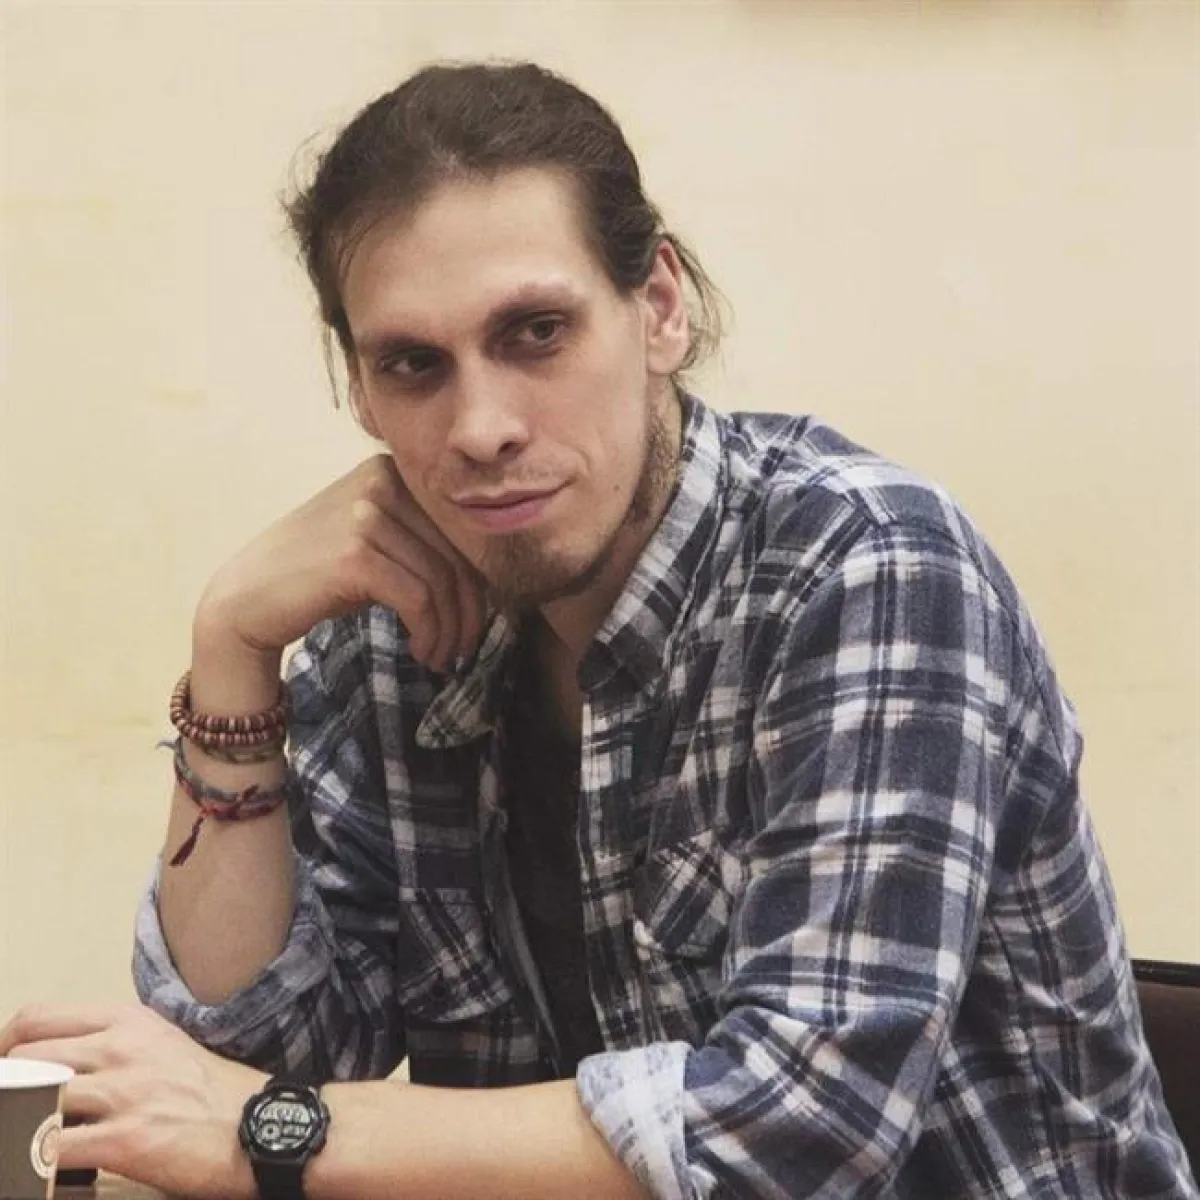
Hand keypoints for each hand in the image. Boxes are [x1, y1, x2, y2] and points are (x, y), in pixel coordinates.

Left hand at [0, 1003, 263, 1198]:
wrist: (257, 1126)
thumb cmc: (212, 1092)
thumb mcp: (163, 1045)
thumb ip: (111, 1045)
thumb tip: (57, 1063)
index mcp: (129, 1021)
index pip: (38, 1018)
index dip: (4, 1044)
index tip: (1, 1066)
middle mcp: (122, 1049)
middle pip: (24, 1058)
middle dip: (4, 1086)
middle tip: (8, 1107)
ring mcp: (124, 1094)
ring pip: (29, 1099)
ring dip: (14, 1122)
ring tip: (18, 1134)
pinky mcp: (125, 1141)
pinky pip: (50, 1151)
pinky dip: (32, 1161)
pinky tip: (37, 1167)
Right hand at [197, 455, 487, 673]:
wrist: (245, 599)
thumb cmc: (316, 577)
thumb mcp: (374, 541)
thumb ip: (422, 540)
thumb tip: (489, 575)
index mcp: (391, 472)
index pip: (460, 529)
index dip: (478, 580)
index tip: (474, 620)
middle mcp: (380, 483)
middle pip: (457, 554)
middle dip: (469, 610)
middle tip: (464, 648)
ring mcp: (365, 516)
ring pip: (442, 582)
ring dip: (448, 630)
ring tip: (440, 657)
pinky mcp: (355, 555)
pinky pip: (419, 600)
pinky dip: (429, 633)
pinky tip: (422, 651)